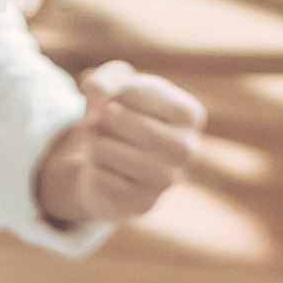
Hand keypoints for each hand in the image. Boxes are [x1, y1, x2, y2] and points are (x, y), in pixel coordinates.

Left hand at [35, 61, 203, 234]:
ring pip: (106, 150)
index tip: (105, 97)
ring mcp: (168, 180)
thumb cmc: (123, 119)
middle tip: (97, 122)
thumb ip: (106, 79)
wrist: (117, 169)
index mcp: (190, 114)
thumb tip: (94, 89)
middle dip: (99, 119)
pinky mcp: (143, 204)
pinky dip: (92, 169)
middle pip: (118, 119)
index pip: (138, 90)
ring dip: (93, 144)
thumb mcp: (116, 88)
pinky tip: (102, 169)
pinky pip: (100, 178)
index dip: (111, 90)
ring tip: (97, 144)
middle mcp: (188, 149)